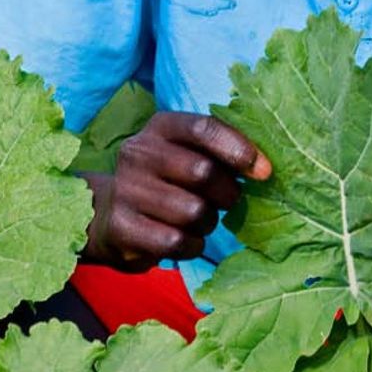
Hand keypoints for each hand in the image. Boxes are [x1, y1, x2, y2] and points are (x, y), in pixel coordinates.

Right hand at [81, 112, 270, 270]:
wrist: (107, 212)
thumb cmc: (165, 178)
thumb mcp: (185, 151)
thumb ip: (219, 150)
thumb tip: (264, 167)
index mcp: (161, 126)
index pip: (204, 128)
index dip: (239, 149)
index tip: (264, 171)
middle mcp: (138, 152)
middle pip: (203, 173)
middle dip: (227, 193)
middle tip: (227, 200)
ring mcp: (126, 190)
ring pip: (193, 211)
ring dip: (209, 222)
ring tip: (201, 219)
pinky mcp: (121, 227)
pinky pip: (176, 242)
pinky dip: (192, 245)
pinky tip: (185, 239)